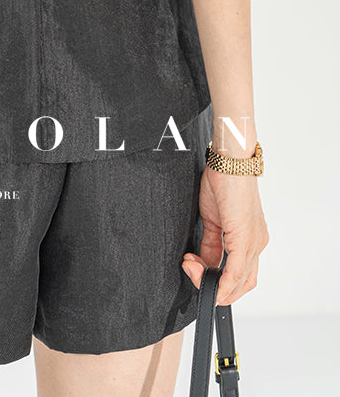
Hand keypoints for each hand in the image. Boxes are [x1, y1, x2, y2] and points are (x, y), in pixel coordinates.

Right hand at [181, 165, 268, 305]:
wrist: (230, 161)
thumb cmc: (223, 181)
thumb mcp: (212, 217)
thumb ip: (211, 242)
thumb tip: (202, 261)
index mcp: (250, 237)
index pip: (237, 272)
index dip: (214, 277)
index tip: (193, 267)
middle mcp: (257, 243)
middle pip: (242, 283)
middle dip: (216, 287)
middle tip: (192, 274)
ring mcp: (254, 242)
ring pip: (240, 281)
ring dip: (214, 284)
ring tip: (192, 270)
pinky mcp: (245, 239)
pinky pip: (236, 271)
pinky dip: (222, 282)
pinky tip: (207, 281)